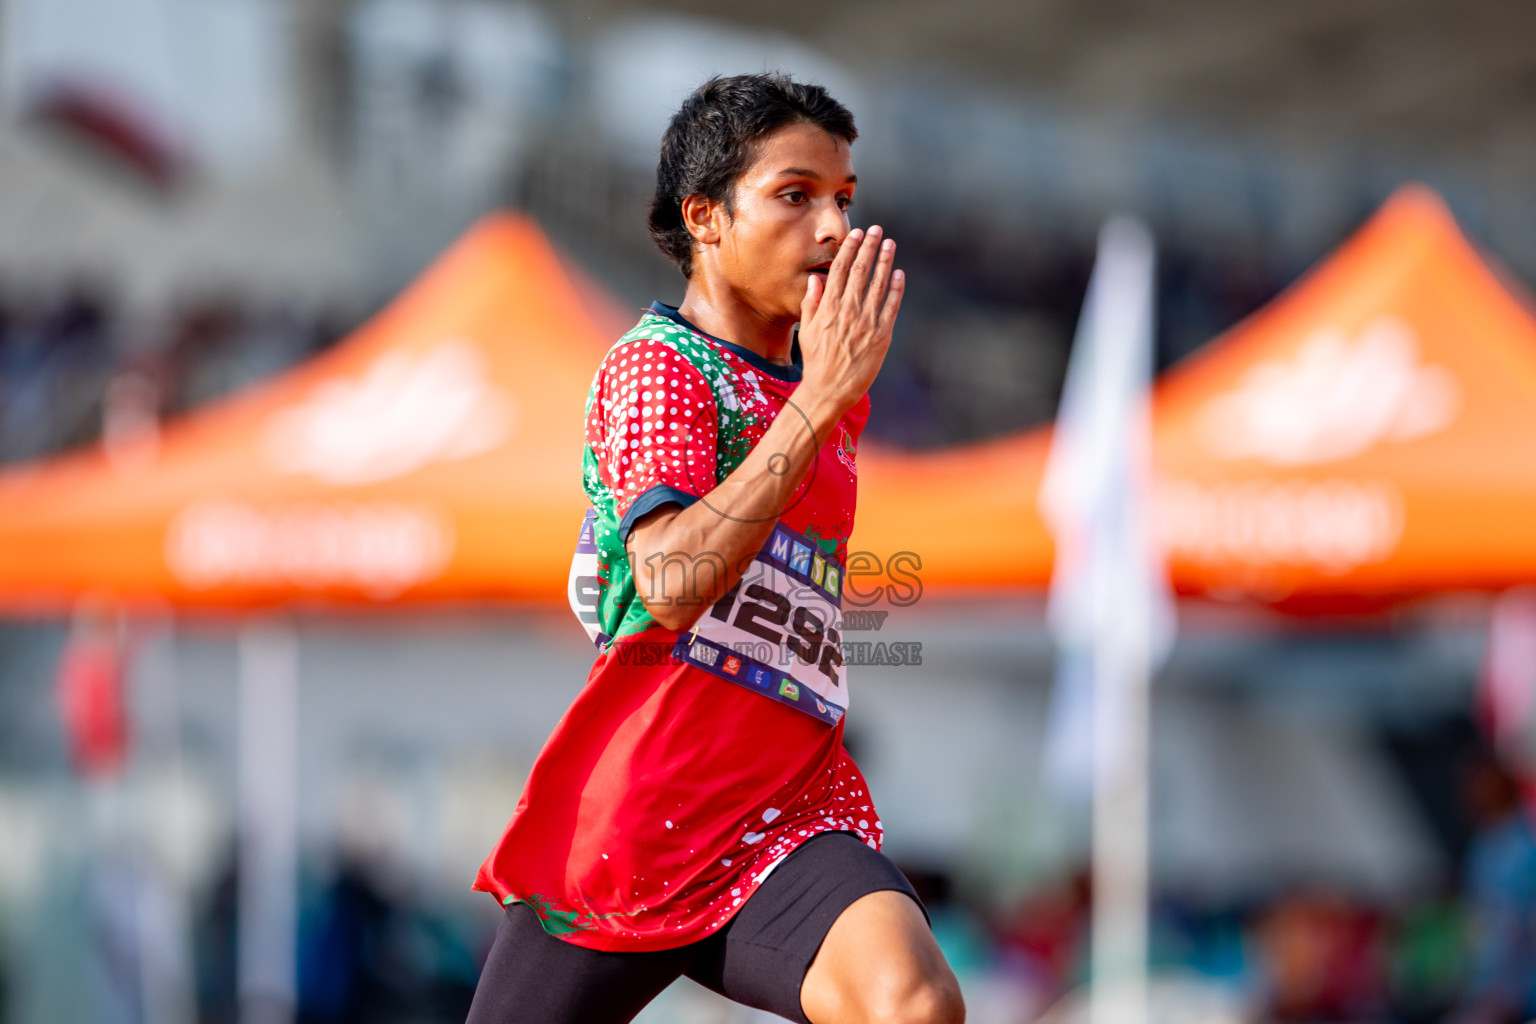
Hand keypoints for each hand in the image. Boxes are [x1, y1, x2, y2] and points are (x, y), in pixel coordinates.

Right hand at [797, 226, 904, 419]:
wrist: (829, 389)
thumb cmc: (816, 361)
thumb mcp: (808, 330)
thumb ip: (811, 303)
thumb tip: (815, 279)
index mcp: (829, 307)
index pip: (840, 270)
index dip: (850, 249)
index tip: (856, 233)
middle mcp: (848, 310)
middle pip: (861, 271)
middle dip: (869, 247)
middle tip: (876, 230)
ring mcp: (866, 322)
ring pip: (878, 284)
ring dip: (885, 261)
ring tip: (890, 244)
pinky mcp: (881, 335)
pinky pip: (891, 306)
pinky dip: (895, 288)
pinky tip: (898, 274)